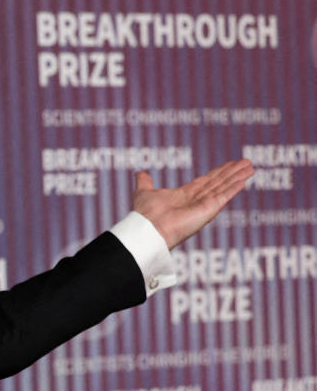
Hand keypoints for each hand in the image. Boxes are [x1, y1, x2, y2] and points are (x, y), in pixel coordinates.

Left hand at [131, 158, 253, 248]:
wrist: (149, 229)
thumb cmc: (145, 214)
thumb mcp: (143, 193)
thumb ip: (144, 183)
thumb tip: (140, 173)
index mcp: (183, 196)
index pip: (205, 181)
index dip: (217, 173)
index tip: (229, 164)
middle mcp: (195, 201)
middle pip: (218, 182)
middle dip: (231, 172)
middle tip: (246, 162)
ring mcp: (204, 205)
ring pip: (223, 187)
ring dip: (237, 176)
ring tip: (250, 167)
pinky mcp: (209, 209)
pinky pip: (224, 196)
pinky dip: (234, 188)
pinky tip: (244, 180)